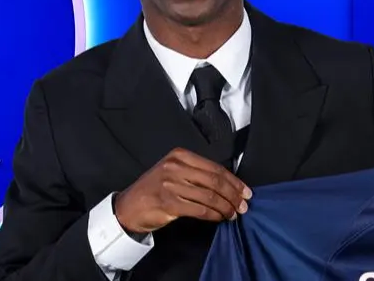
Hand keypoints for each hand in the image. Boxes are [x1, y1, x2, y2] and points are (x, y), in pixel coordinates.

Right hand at [113, 148, 251, 234]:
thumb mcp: (172, 172)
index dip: (234, 181)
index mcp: (180, 155)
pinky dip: (214, 215)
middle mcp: (176, 167)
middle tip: (243, 205)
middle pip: (215, 181)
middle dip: (233, 194)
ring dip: (226, 207)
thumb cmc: (154, 190)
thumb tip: (227, 185)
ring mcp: (171, 184)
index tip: (245, 191)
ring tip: (233, 214)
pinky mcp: (169, 202)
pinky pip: (200, 209)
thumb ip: (196, 173)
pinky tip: (219, 218)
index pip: (214, 168)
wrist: (128, 207)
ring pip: (209, 196)